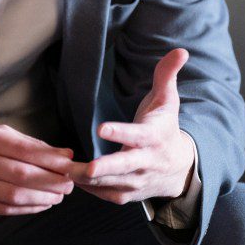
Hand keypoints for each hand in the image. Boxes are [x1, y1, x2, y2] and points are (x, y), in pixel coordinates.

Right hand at [0, 121, 74, 216]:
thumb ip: (23, 142)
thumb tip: (62, 154)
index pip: (24, 149)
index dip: (52, 160)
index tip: (71, 165)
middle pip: (22, 174)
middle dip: (51, 181)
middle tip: (69, 185)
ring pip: (13, 194)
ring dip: (41, 198)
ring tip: (57, 197)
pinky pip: (1, 208)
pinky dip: (25, 209)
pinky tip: (38, 205)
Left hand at [69, 48, 194, 204]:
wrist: (181, 169)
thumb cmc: (165, 127)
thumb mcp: (168, 101)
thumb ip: (167, 75)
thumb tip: (181, 50)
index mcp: (154, 137)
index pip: (137, 135)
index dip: (120, 132)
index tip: (101, 128)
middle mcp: (146, 162)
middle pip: (124, 167)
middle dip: (106, 168)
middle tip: (87, 167)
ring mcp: (137, 181)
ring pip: (111, 183)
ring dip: (88, 179)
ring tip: (63, 171)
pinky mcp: (127, 193)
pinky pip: (106, 194)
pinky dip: (89, 189)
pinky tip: (69, 179)